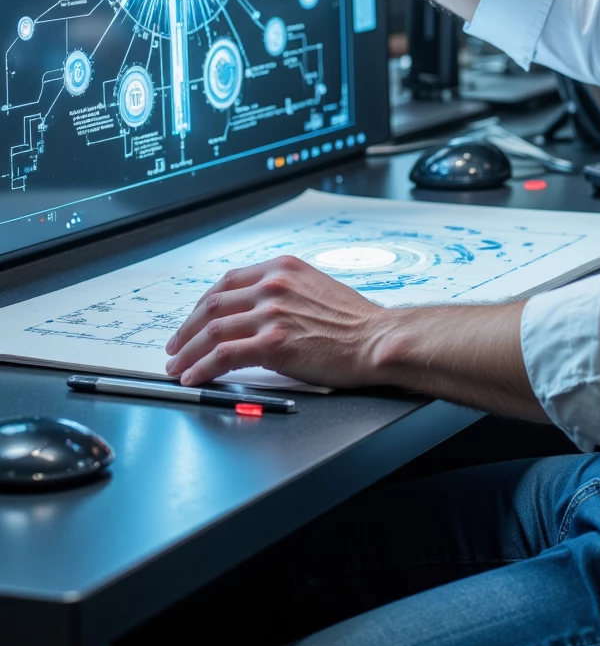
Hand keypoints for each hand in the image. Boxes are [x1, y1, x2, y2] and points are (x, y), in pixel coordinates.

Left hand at [165, 255, 387, 387]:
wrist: (378, 340)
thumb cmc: (356, 322)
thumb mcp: (316, 288)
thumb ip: (284, 293)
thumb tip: (254, 313)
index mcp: (283, 268)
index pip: (228, 282)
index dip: (202, 304)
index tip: (192, 321)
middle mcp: (274, 285)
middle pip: (212, 304)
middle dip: (186, 329)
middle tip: (175, 346)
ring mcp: (272, 313)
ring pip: (212, 331)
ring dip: (187, 352)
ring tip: (178, 366)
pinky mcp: (273, 343)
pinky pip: (223, 356)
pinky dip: (202, 367)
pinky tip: (194, 377)